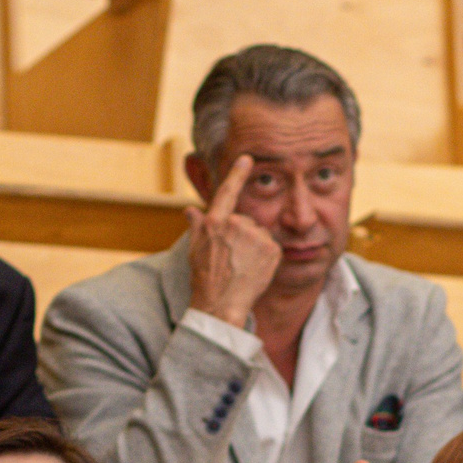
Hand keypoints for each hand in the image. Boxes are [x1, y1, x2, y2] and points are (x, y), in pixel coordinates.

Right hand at [186, 155, 281, 327]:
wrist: (221, 304)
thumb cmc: (204, 278)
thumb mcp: (195, 249)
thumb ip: (197, 226)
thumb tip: (190, 210)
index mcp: (215, 222)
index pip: (227, 192)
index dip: (237, 173)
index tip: (247, 159)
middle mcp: (236, 224)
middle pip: (246, 222)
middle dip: (243, 236)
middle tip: (233, 258)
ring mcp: (255, 236)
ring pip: (260, 235)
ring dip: (255, 247)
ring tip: (243, 266)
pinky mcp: (272, 249)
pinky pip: (272, 247)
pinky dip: (267, 257)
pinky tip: (255, 270)